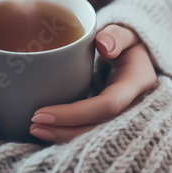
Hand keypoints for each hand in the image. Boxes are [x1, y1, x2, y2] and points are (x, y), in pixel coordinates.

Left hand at [29, 25, 156, 142]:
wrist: (138, 62)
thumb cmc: (128, 46)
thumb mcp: (127, 35)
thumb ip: (116, 36)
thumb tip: (104, 45)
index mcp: (137, 83)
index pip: (107, 105)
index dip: (75, 114)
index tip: (42, 113)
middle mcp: (134, 107)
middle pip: (98, 128)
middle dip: (64, 131)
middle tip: (32, 126)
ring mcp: (124, 119)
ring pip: (93, 136)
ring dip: (63, 137)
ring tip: (35, 130)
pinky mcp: (110, 123)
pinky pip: (90, 133)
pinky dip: (68, 135)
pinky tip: (46, 132)